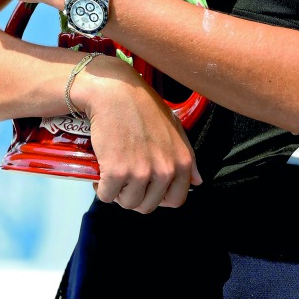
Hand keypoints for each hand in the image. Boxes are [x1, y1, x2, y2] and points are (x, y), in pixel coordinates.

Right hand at [79, 56, 202, 213]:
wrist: (115, 92)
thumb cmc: (144, 107)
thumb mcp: (175, 128)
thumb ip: (188, 157)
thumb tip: (198, 182)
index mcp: (182, 161)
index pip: (176, 200)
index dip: (158, 197)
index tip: (146, 187)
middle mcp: (165, 170)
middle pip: (148, 206)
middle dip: (134, 196)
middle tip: (125, 179)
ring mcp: (141, 172)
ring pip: (127, 203)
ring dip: (117, 193)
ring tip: (113, 174)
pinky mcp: (117, 172)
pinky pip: (107, 196)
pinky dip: (101, 188)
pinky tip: (100, 173)